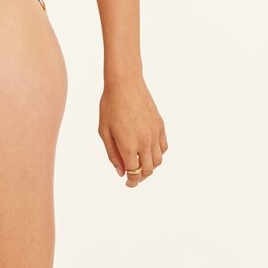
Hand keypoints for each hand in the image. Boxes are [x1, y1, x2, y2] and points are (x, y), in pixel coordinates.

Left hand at [98, 74, 167, 188]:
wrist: (125, 84)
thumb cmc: (110, 106)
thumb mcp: (104, 132)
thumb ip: (113, 154)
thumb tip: (121, 172)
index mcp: (128, 145)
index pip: (134, 173)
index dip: (132, 182)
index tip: (128, 183)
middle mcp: (144, 141)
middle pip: (148, 170)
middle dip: (141, 177)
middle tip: (133, 176)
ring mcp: (154, 133)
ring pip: (159, 160)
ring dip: (150, 166)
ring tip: (140, 163)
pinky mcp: (160, 125)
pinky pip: (164, 147)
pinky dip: (158, 153)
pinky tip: (148, 150)